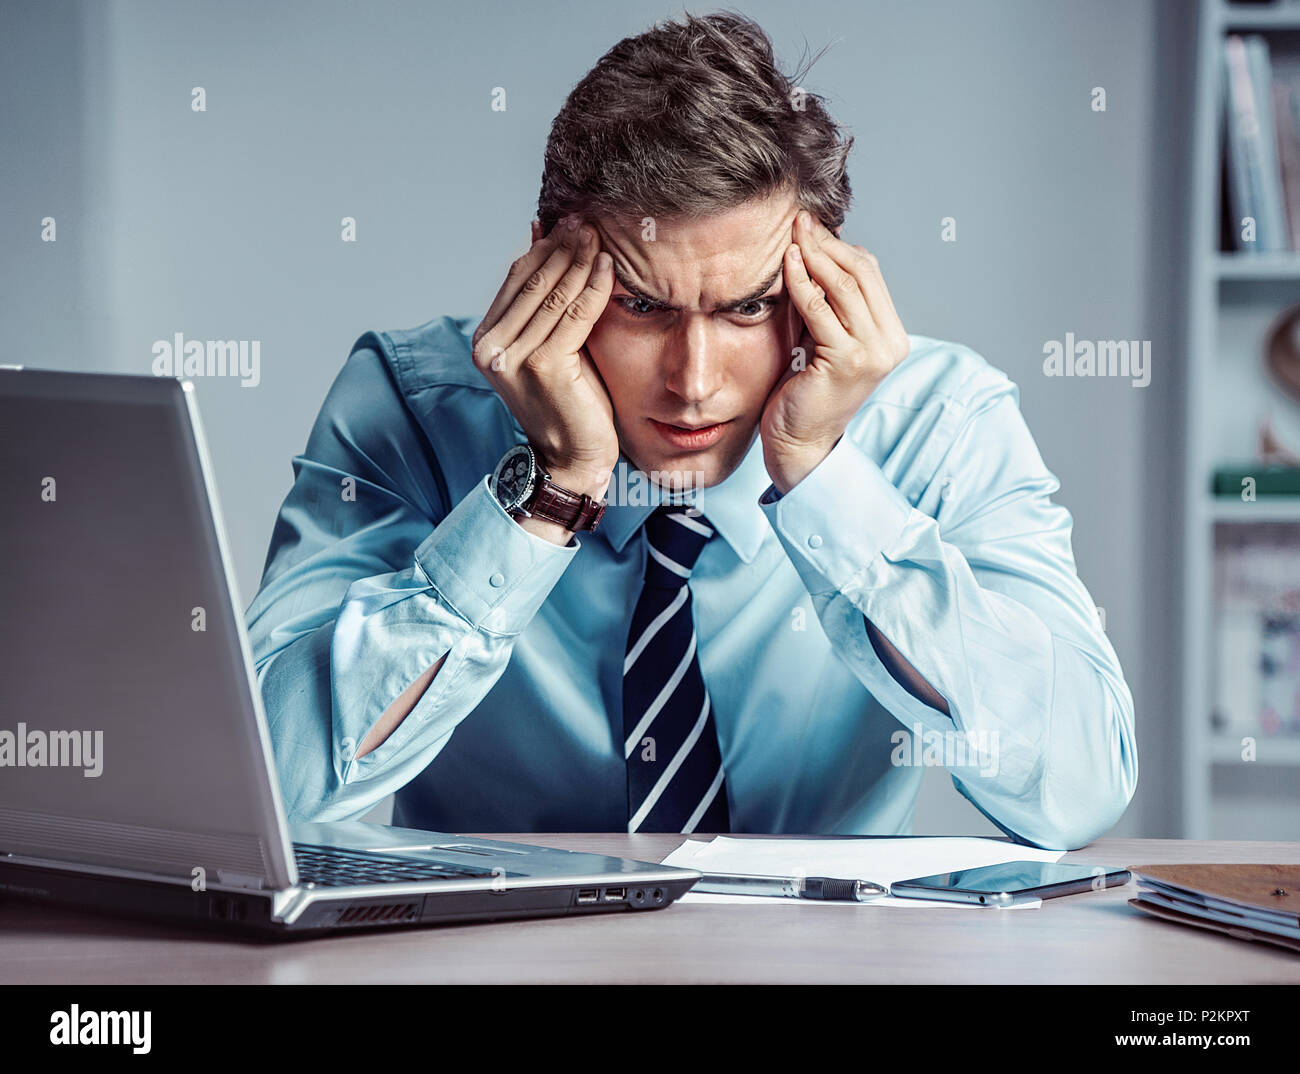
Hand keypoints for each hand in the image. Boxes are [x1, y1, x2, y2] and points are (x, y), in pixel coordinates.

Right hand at [472, 215, 617, 498]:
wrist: (572, 457)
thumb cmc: (568, 400)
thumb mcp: (551, 342)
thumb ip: (543, 298)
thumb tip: (540, 232)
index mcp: (486, 338)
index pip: (517, 278)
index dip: (547, 248)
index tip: (573, 222)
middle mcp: (491, 347)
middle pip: (534, 281)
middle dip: (564, 247)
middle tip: (590, 220)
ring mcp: (514, 357)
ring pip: (554, 294)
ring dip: (580, 260)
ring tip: (602, 235)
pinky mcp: (544, 366)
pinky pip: (574, 315)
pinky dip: (593, 288)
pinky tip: (608, 268)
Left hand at [760, 209, 910, 493]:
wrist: (801, 441)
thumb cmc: (806, 391)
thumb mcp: (824, 338)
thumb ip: (830, 303)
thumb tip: (819, 249)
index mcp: (892, 336)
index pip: (870, 274)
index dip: (840, 247)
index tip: (810, 228)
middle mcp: (890, 343)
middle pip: (862, 273)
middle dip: (828, 243)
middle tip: (799, 220)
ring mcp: (872, 353)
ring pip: (844, 286)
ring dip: (816, 255)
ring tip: (791, 234)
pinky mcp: (847, 361)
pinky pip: (821, 309)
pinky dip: (803, 282)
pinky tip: (787, 265)